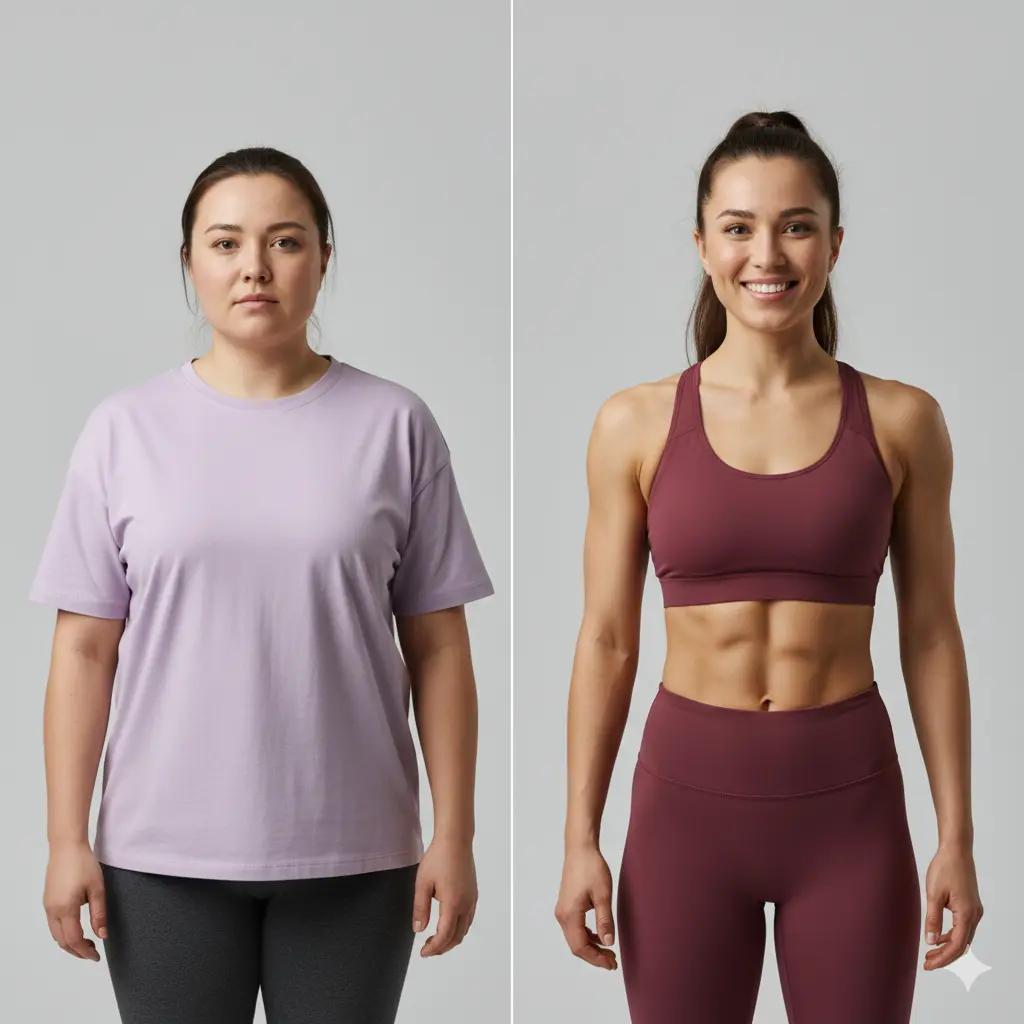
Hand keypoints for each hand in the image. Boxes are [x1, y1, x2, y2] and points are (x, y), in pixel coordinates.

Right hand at [43, 841, 106, 961]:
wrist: (67, 846)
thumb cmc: (84, 864)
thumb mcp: (97, 889)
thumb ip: (99, 914)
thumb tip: (102, 935)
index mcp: (65, 909)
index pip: (73, 940)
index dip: (85, 951)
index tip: (97, 956)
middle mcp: (52, 910)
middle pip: (62, 941)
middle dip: (77, 951)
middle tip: (93, 953)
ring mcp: (48, 906)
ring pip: (56, 934)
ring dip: (69, 943)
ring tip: (86, 944)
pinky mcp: (48, 901)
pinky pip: (54, 924)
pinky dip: (64, 933)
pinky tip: (76, 930)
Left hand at [412, 837, 477, 956]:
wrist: (456, 840)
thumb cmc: (438, 858)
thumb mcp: (422, 883)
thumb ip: (420, 908)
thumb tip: (418, 929)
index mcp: (453, 903)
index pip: (445, 936)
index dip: (434, 948)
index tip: (423, 953)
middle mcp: (466, 904)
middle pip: (457, 937)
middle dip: (442, 947)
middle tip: (427, 949)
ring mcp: (472, 899)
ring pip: (465, 929)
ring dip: (451, 939)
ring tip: (436, 940)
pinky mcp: (474, 893)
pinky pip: (469, 918)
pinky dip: (459, 928)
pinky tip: (448, 923)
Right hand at [554, 844, 617, 969]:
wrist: (580, 849)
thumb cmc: (591, 868)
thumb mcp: (603, 895)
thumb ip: (605, 920)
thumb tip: (608, 943)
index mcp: (570, 914)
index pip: (581, 946)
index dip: (596, 958)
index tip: (611, 964)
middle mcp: (562, 915)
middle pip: (576, 946)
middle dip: (594, 956)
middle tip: (613, 961)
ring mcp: (563, 910)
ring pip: (575, 938)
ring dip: (591, 947)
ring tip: (609, 952)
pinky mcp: (566, 905)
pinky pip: (575, 928)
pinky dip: (587, 936)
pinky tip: (599, 936)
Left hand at [923, 842, 983, 970]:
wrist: (956, 850)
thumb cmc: (944, 869)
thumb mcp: (933, 894)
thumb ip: (932, 919)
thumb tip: (930, 941)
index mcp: (966, 914)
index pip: (956, 946)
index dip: (943, 959)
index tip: (928, 965)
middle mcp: (974, 915)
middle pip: (961, 945)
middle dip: (945, 956)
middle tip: (927, 963)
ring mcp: (974, 910)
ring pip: (963, 937)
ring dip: (948, 946)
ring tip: (930, 952)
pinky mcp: (971, 905)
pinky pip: (963, 927)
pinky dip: (952, 935)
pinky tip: (938, 936)